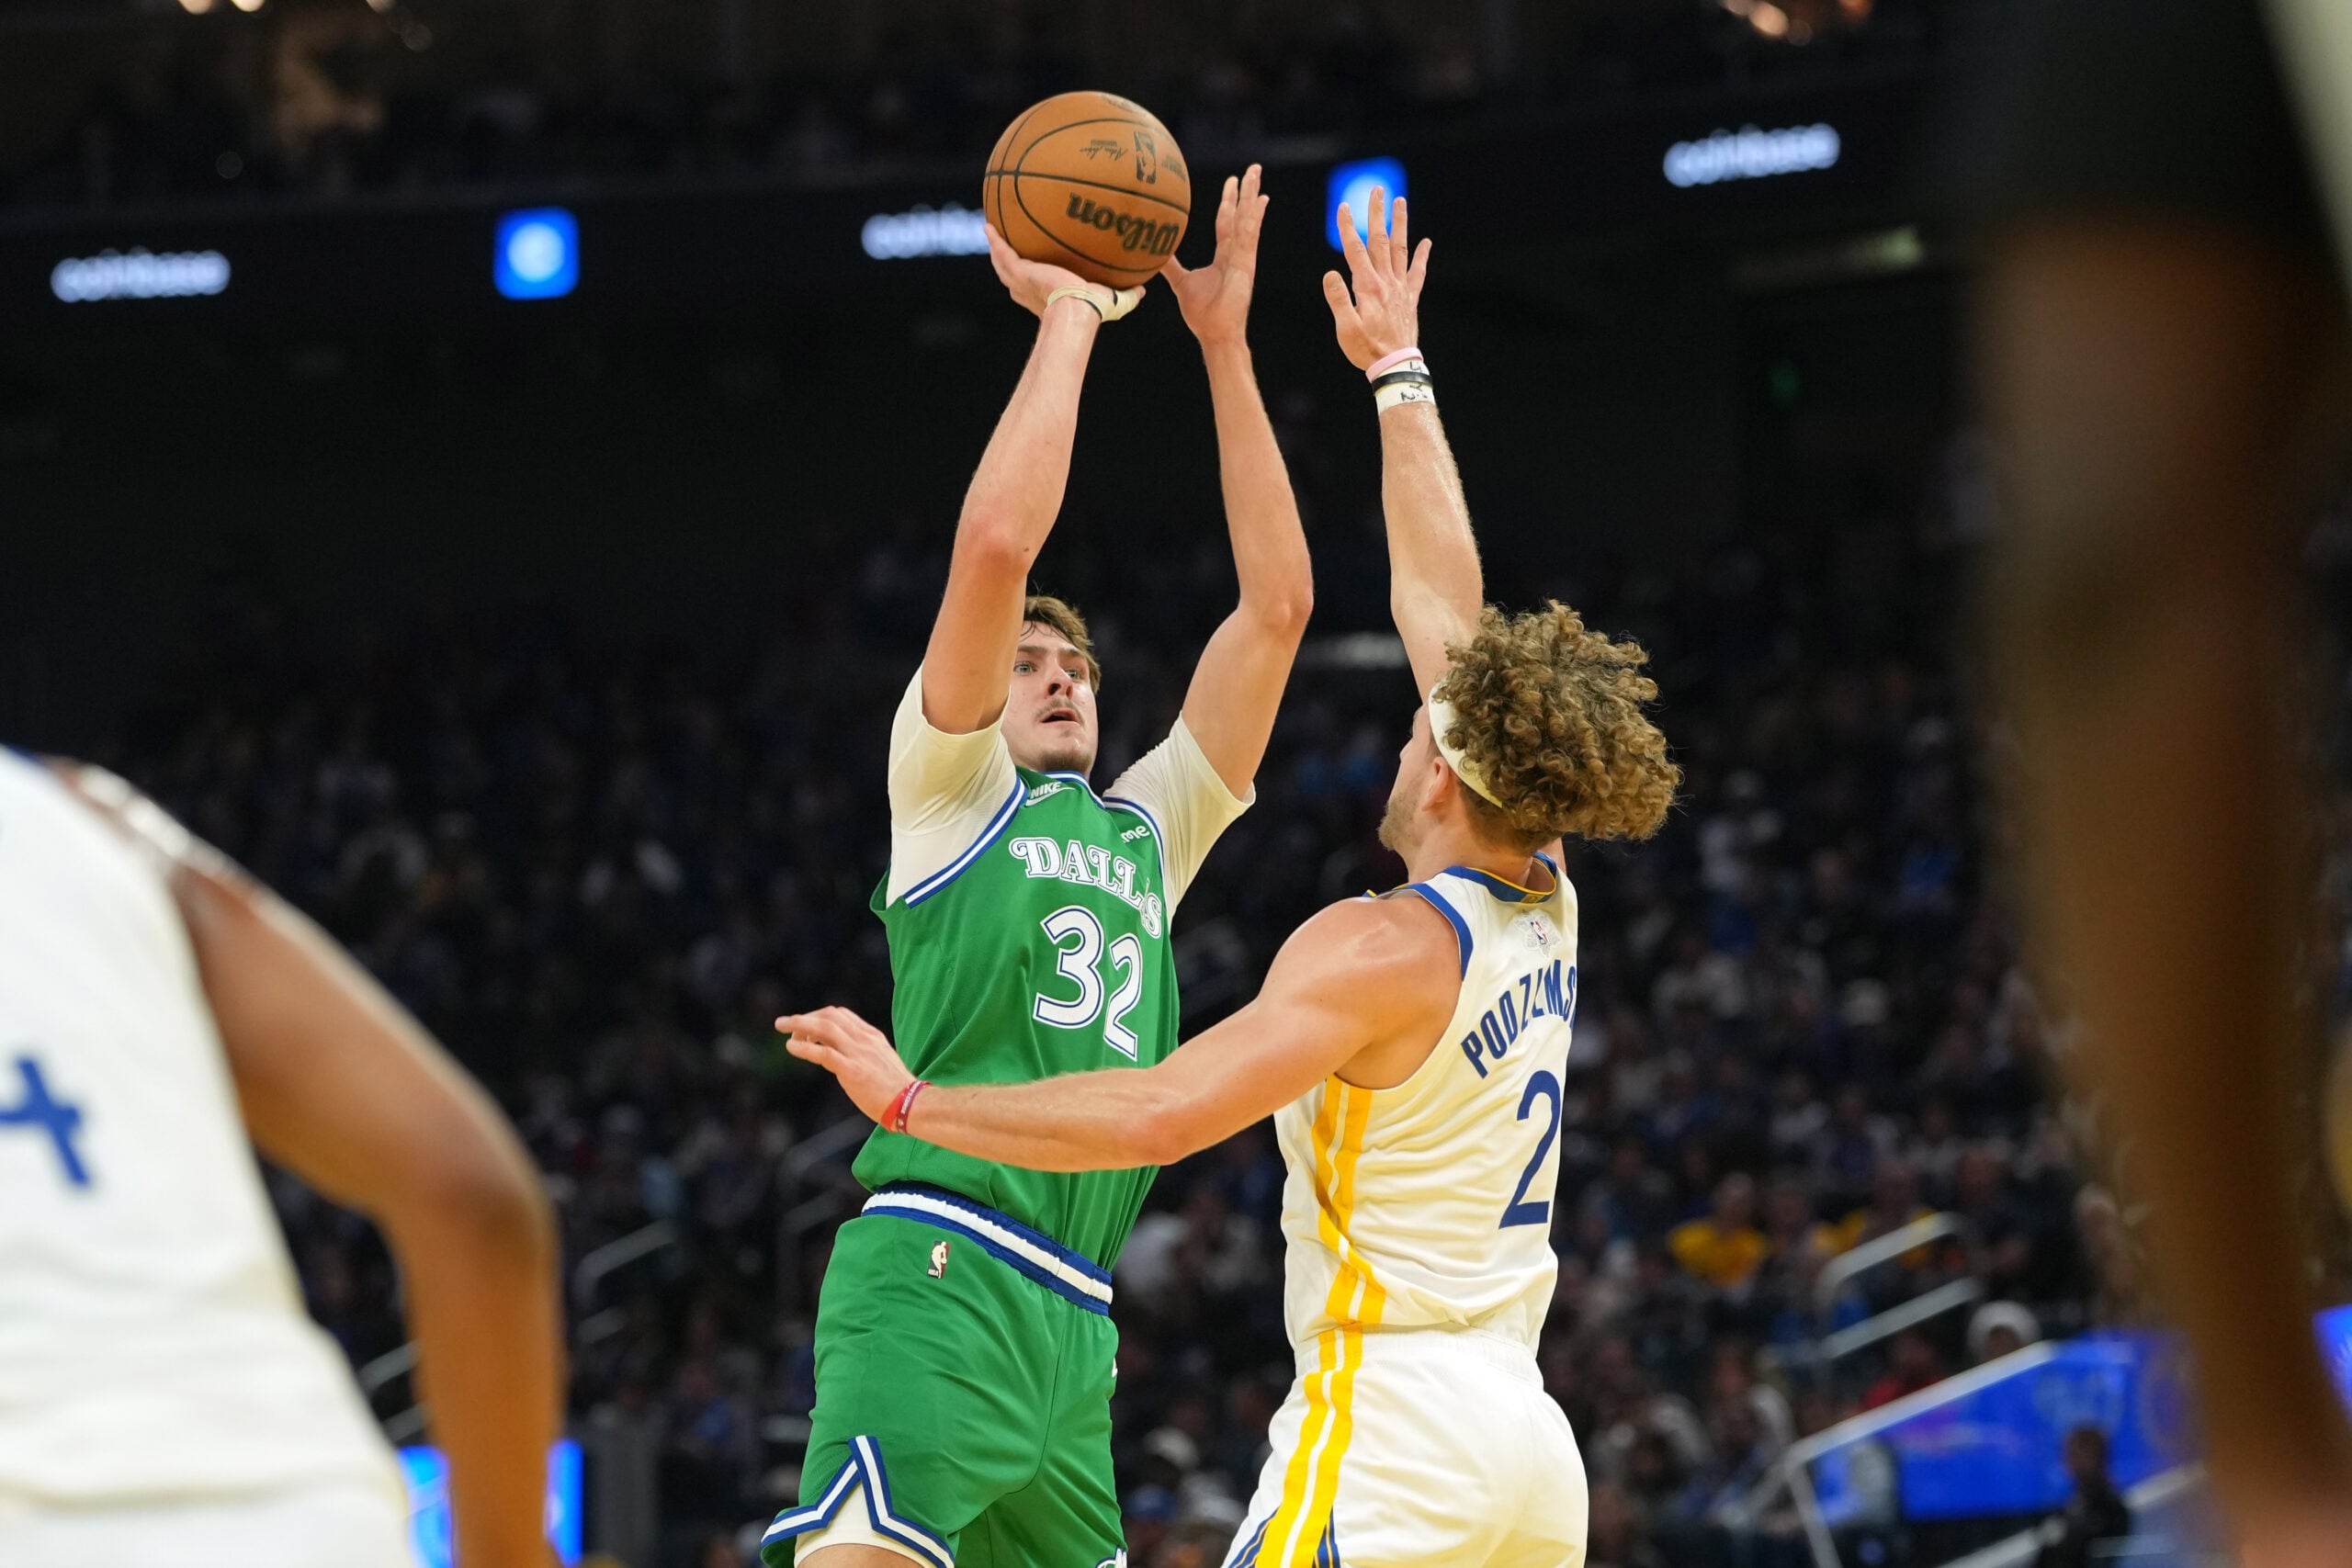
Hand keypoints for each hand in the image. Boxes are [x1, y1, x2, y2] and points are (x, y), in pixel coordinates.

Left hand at [778, 1007, 913, 1126]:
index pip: (841, 1014)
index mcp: (871, 1036)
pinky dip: (804, 1047)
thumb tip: (840, 1057)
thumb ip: (862, 1054)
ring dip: (799, 1024)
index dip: (819, 1016)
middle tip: (785, 1025)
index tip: (805, 1027)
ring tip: (782, 1028)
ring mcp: (858, 1053)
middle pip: (830, 1015)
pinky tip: (791, 1048)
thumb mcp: (879, 1062)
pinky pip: (823, 1052)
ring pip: (824, 1028)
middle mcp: (864, 1039)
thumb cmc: (895, 1089)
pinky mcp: (852, 1070)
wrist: (910, 1103)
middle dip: (805, 1017)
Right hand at [986, 224, 1143, 321]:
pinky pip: (1002, 252)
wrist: (1076, 310)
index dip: (1031, 281)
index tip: (1033, 273)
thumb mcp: (1113, 301)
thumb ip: (1126, 295)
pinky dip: (995, 240)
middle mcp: (1030, 291)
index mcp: (1046, 298)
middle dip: (1008, 264)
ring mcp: (1021, 281)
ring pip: (1002, 264)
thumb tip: (1143, 290)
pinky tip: (988, 225)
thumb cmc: (1093, 311)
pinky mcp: (1019, 271)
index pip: (1034, 289)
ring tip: (991, 232)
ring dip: (997, 250)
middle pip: (1012, 276)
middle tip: (1005, 250)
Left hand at [1163, 164, 1267, 349]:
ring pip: (1249, 219)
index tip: (1232, 183)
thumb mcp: (1181, 282)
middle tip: (1253, 169)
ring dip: (1253, 196)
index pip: (1227, 222)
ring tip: (1256, 174)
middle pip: (1243, 215)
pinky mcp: (1246, 264)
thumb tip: (1154, 250)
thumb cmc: (1202, 313)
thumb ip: (1170, 264)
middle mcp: (1237, 253)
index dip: (1229, 203)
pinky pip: (1250, 235)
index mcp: (1225, 256)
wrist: (1215, 332)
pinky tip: (1259, 201)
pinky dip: (1254, 218)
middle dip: (1247, 192)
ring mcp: (1243, 257)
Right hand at [1321, 186, 1430, 370]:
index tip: (1343, 207)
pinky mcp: (1410, 299)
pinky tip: (1426, 242)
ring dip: (1400, 224)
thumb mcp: (1345, 328)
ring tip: (1400, 202)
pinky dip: (1421, 256)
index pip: (1355, 250)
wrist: (1396, 365)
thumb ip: (1338, 299)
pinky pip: (1417, 273)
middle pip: (1380, 241)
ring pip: (1400, 249)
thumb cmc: (1366, 349)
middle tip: (1377, 190)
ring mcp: (1400, 288)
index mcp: (1367, 287)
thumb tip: (1331, 273)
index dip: (1348, 227)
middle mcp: (1386, 282)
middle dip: (1377, 214)